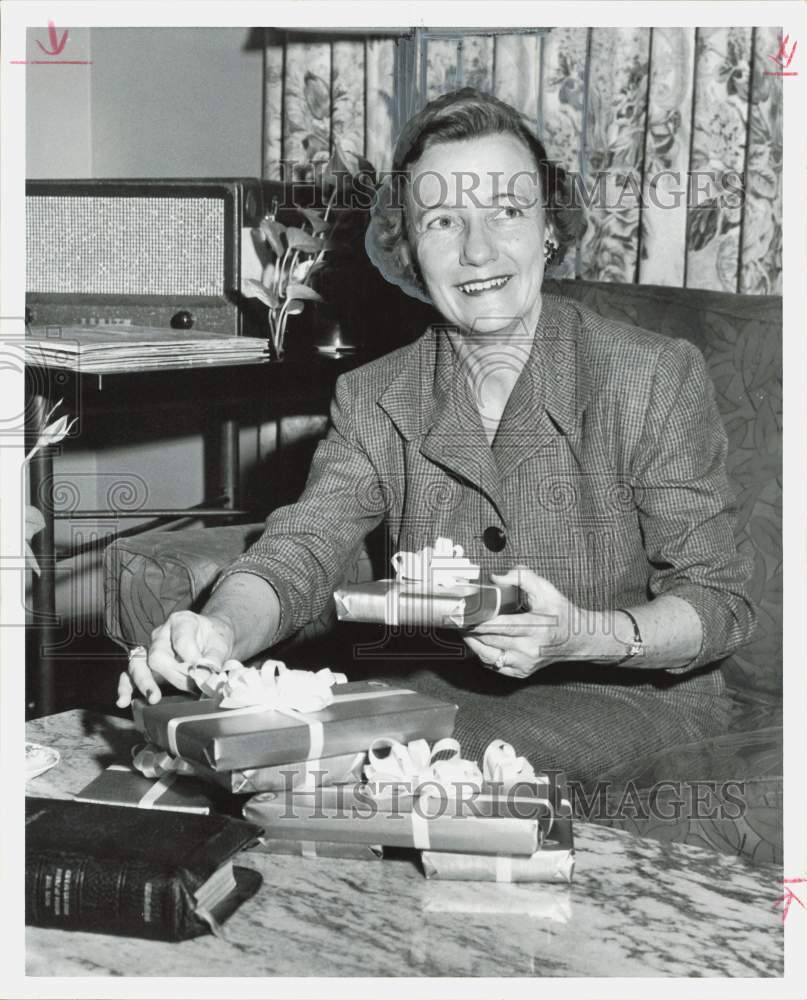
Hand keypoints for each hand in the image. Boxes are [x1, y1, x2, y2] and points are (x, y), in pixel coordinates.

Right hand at [116, 611, 234, 707]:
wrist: (210, 638)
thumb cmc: (213, 639)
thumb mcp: (221, 644)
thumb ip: (213, 659)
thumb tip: (205, 677)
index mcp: (181, 622)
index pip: (181, 640)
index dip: (191, 657)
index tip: (201, 670)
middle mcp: (161, 634)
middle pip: (158, 655)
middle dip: (174, 674)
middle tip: (192, 687)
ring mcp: (150, 649)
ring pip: (139, 664)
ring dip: (145, 682)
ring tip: (153, 697)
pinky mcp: (145, 664)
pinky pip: (129, 674)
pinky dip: (125, 687)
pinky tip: (124, 701)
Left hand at [463, 566, 583, 678]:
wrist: (577, 640)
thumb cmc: (561, 614)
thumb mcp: (546, 590)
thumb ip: (522, 578)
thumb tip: (496, 578)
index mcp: (538, 627)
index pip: (503, 626)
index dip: (481, 622)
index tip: (464, 616)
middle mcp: (530, 649)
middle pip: (491, 640)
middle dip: (470, 630)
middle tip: (457, 619)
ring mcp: (525, 663)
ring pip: (488, 656)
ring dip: (472, 643)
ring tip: (463, 630)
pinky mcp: (521, 672)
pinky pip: (494, 666)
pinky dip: (483, 654)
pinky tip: (478, 643)